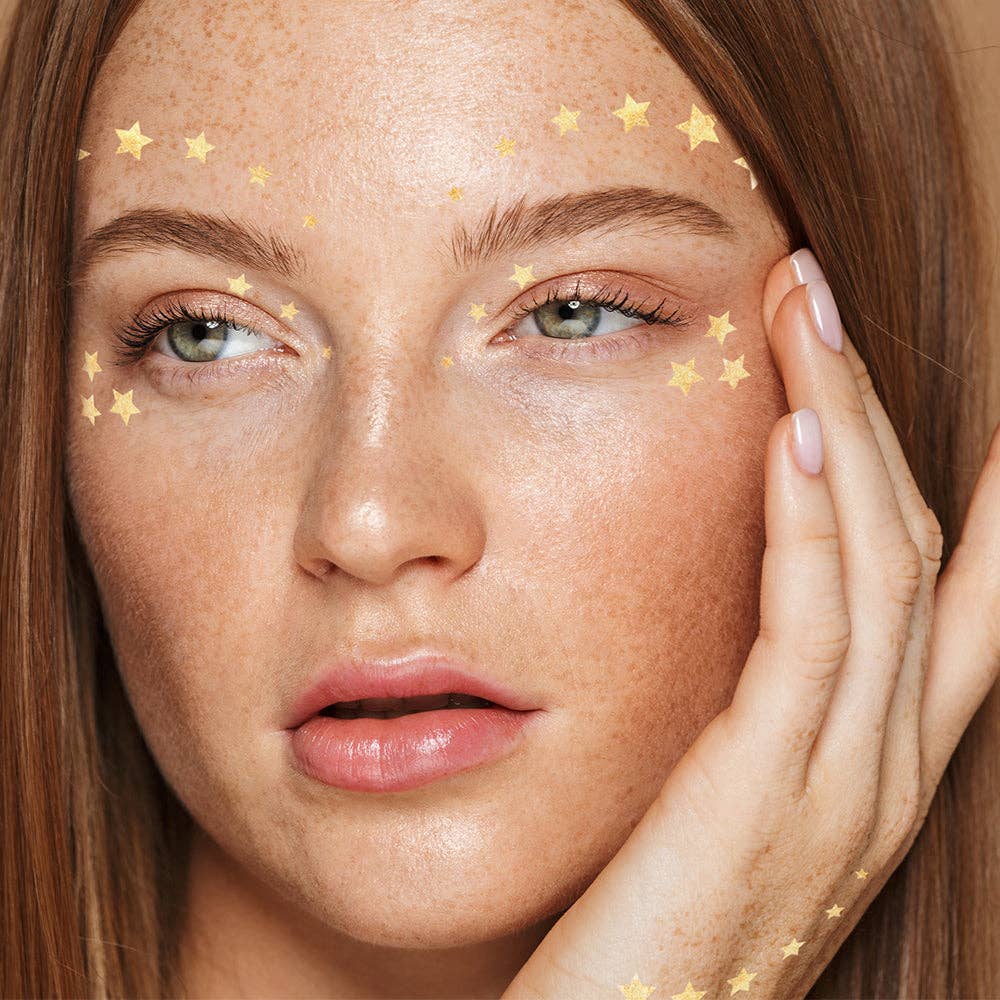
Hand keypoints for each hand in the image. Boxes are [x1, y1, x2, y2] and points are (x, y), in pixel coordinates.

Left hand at [500, 250, 999, 999]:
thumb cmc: (659, 916)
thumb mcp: (729, 799)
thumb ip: (756, 712)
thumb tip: (750, 619)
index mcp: (878, 765)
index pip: (955, 601)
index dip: (980, 496)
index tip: (957, 397)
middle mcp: (886, 768)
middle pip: (916, 549)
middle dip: (879, 411)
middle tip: (825, 302)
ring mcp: (844, 784)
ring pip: (880, 566)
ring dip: (847, 426)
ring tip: (806, 315)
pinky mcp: (768, 792)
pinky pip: (812, 629)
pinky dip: (815, 523)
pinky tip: (793, 433)